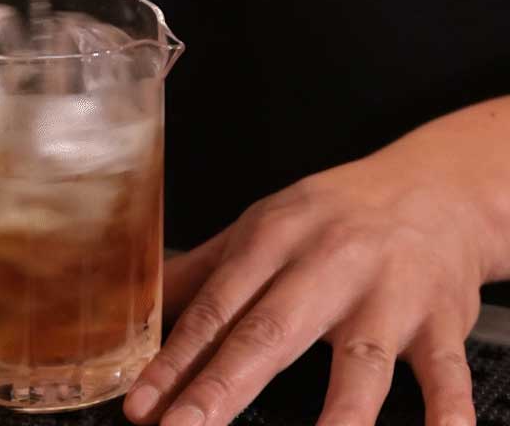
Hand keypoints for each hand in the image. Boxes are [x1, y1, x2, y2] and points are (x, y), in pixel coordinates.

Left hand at [126, 150, 489, 425]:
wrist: (429, 188)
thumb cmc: (332, 216)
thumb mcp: (263, 227)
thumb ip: (204, 271)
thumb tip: (142, 307)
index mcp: (271, 242)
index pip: (214, 309)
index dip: (174, 359)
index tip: (140, 404)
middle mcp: (325, 266)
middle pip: (268, 333)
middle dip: (222, 386)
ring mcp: (386, 295)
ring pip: (360, 358)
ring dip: (341, 412)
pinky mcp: (440, 321)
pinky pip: (447, 372)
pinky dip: (450, 412)